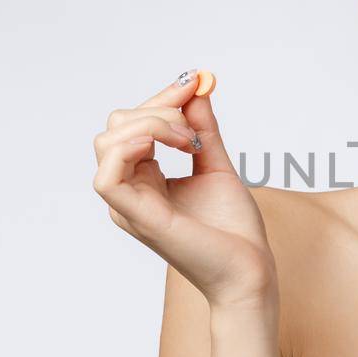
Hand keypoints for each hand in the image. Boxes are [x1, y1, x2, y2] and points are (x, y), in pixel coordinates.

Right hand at [92, 68, 276, 307]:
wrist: (250, 270)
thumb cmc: (234, 230)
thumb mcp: (216, 165)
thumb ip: (203, 129)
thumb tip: (195, 88)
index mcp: (144, 179)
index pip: (131, 123)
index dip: (160, 99)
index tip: (193, 86)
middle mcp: (130, 190)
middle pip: (116, 126)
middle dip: (157, 109)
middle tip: (197, 127)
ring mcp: (129, 205)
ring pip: (109, 142)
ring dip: (152, 124)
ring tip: (192, 142)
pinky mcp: (137, 217)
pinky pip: (107, 176)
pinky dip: (131, 147)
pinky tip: (164, 143)